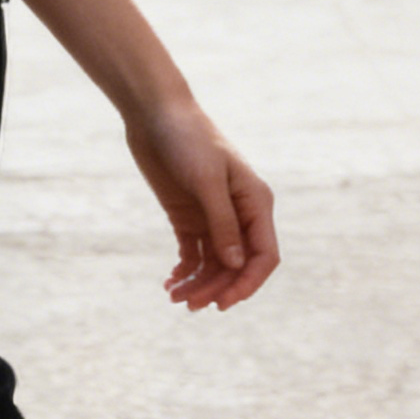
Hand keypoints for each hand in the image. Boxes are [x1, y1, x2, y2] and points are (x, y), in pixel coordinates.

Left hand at [124, 100, 278, 312]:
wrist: (154, 114)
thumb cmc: (188, 139)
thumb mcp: (206, 180)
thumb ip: (222, 223)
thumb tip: (236, 265)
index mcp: (256, 203)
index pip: (264, 256)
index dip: (248, 283)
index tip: (224, 302)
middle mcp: (239, 213)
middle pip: (236, 265)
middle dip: (216, 287)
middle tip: (188, 304)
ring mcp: (213, 216)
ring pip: (214, 263)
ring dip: (198, 283)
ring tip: (174, 297)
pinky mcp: (188, 216)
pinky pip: (193, 253)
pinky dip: (185, 270)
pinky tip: (171, 282)